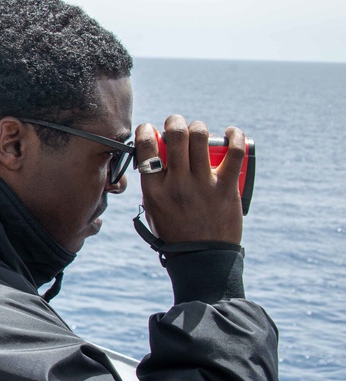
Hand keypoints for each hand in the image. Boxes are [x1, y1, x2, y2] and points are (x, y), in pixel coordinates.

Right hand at [134, 115, 245, 244]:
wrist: (202, 259)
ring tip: (199, 131)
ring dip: (198, 127)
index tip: (150, 130)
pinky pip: (233, 153)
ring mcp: (202, 185)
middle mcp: (177, 184)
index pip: (145, 149)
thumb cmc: (176, 235)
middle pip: (175, 136)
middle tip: (177, 123)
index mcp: (154, 191)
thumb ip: (152, 187)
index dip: (146, 131)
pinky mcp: (226, 188)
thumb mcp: (153, 211)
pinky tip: (231, 133)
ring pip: (200, 137)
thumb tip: (154, 161)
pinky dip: (234, 137)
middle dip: (175, 121)